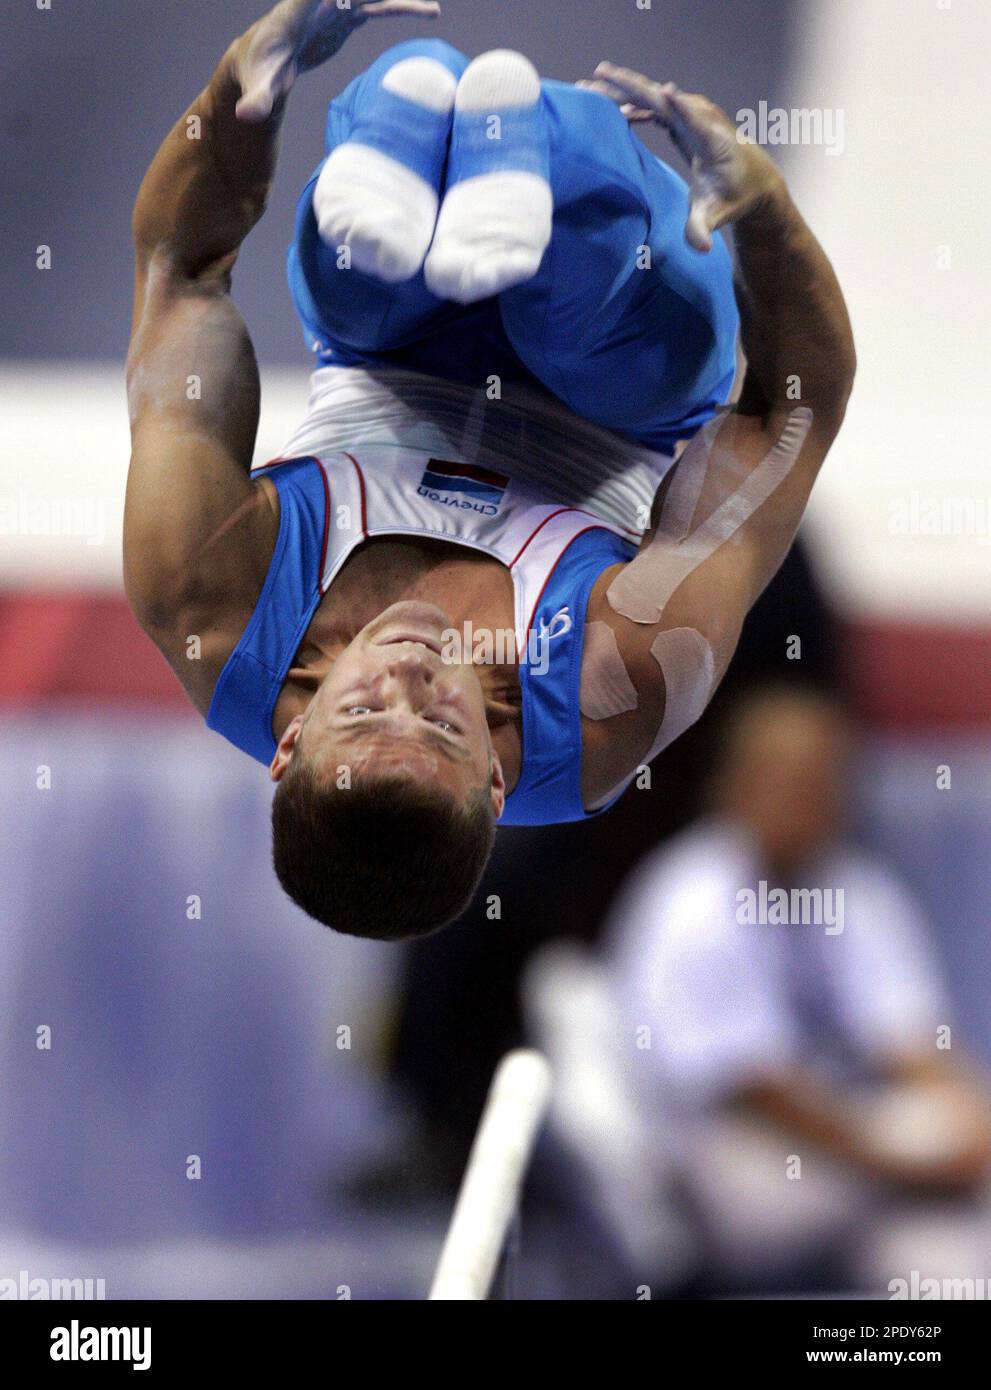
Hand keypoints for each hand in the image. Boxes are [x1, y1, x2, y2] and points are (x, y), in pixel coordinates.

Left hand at [235, 0, 440, 122]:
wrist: (261, 59)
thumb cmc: (257, 70)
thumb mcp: (259, 87)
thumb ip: (256, 100)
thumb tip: (246, 117)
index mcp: (297, 13)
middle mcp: (320, 3)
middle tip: (415, 1)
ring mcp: (335, 8)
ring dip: (399, 2)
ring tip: (431, 10)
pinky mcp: (345, 19)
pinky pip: (376, 9)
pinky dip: (398, 9)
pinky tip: (424, 11)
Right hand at [578, 62, 783, 251]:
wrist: (752, 178)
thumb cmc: (735, 197)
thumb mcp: (718, 215)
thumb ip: (703, 229)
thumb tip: (701, 249)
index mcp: (712, 141)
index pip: (695, 121)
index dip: (681, 108)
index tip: (665, 92)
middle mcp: (700, 118)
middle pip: (662, 98)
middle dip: (630, 86)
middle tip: (596, 76)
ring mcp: (689, 113)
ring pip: (651, 96)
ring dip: (621, 90)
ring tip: (588, 88)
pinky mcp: (680, 117)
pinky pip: (651, 105)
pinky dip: (630, 104)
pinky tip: (609, 109)